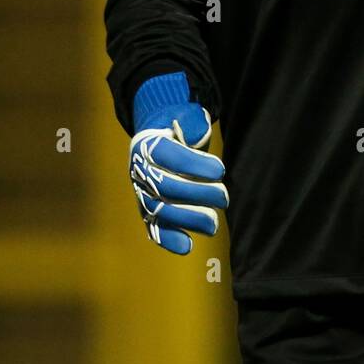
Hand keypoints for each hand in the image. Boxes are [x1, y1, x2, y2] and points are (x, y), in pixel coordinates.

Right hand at [129, 98, 228, 253]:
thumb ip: (192, 123)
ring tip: (213, 225)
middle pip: (165, 187)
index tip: (220, 171)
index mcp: (148, 144)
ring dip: (187, 220)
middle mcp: (140, 170)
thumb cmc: (179, 126)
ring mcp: (142, 193)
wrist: (159, 136)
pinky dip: (168, 239)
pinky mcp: (147, 210)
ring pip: (159, 210)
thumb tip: (196, 137)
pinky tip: (186, 246)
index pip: (168, 155)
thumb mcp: (186, 116)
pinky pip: (152, 227)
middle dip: (197, 195)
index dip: (194, 164)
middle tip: (223, 197)